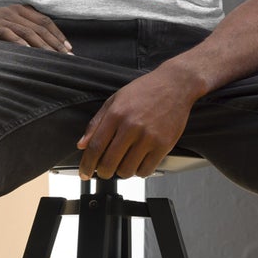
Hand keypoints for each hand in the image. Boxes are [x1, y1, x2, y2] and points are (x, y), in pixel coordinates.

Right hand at [0, 4, 71, 53]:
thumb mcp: (6, 29)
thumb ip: (23, 32)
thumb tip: (47, 48)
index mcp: (17, 9)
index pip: (44, 21)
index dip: (58, 35)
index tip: (68, 49)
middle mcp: (10, 11)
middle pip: (38, 27)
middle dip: (54, 43)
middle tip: (65, 58)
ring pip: (26, 31)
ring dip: (41, 46)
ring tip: (52, 58)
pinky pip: (6, 33)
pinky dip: (19, 43)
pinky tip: (28, 52)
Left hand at [76, 70, 197, 179]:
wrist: (175, 85)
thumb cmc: (145, 90)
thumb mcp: (115, 100)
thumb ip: (96, 123)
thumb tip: (82, 145)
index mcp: (116, 114)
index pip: (95, 147)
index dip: (87, 165)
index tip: (85, 173)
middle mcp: (131, 127)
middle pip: (109, 163)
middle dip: (103, 172)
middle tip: (104, 171)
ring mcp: (149, 137)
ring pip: (127, 170)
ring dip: (122, 172)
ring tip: (123, 163)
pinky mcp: (164, 145)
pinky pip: (146, 170)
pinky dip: (139, 171)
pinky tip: (138, 162)